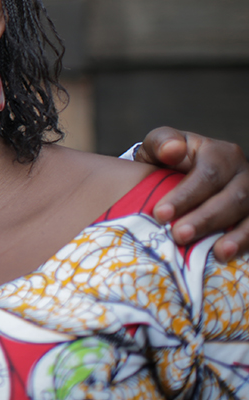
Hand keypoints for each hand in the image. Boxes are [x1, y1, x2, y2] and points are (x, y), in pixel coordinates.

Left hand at [135, 127, 248, 262]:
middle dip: (206, 219)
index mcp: (220, 153)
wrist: (179, 173)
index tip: (160, 214)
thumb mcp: (159, 146)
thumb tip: (171, 150)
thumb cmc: (167, 160)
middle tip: (179, 235)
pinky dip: (247, 243)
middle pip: (232, 197)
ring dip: (236, 236)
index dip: (186, 196)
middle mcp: (243, 173)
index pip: (207, 174)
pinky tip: (230, 256)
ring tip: (218, 252)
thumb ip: (162, 143)